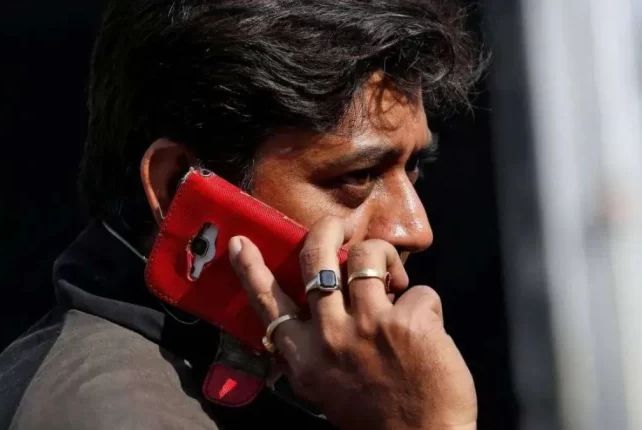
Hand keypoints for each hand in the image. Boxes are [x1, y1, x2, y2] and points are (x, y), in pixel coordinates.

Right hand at [228, 216, 476, 429]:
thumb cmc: (374, 417)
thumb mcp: (325, 386)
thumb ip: (316, 348)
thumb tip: (320, 307)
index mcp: (305, 356)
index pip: (269, 303)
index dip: (251, 269)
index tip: (239, 242)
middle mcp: (329, 335)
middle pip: (316, 257)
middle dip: (328, 231)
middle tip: (339, 229)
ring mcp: (368, 325)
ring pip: (368, 256)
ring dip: (385, 260)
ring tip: (394, 281)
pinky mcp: (408, 321)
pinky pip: (418, 291)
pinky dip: (424, 305)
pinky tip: (428, 330)